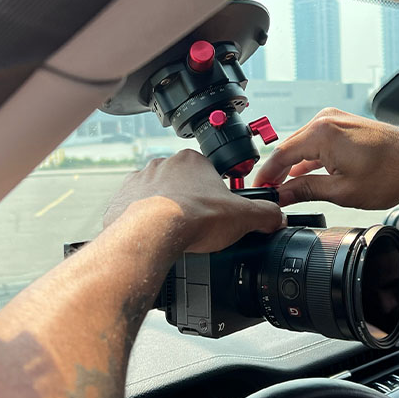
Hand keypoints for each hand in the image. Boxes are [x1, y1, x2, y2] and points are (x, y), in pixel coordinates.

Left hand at [104, 149, 284, 252]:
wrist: (150, 233)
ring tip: (176, 234)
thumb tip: (276, 216)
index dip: (216, 195)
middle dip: (191, 203)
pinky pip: (136, 209)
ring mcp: (140, 181)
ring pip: (158, 196)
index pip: (210, 174)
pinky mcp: (122, 199)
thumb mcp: (242, 217)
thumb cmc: (191, 218)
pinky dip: (144, 221)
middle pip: (183, 184)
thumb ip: (264, 214)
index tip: (217, 213)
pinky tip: (154, 236)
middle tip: (198, 226)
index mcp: (193, 161)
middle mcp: (164, 165)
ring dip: (166, 211)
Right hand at [254, 109, 398, 208]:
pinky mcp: (344, 124)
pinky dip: (308, 159)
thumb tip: (281, 196)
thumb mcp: (341, 190)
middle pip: (289, 148)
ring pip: (302, 145)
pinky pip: (316, 141)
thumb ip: (305, 190)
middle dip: (277, 172)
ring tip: (283, 189)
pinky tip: (303, 176)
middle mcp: (326, 120)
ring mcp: (335, 119)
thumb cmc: (391, 173)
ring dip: (292, 166)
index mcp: (321, 133)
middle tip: (268, 196)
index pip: (280, 155)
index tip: (259, 192)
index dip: (266, 176)